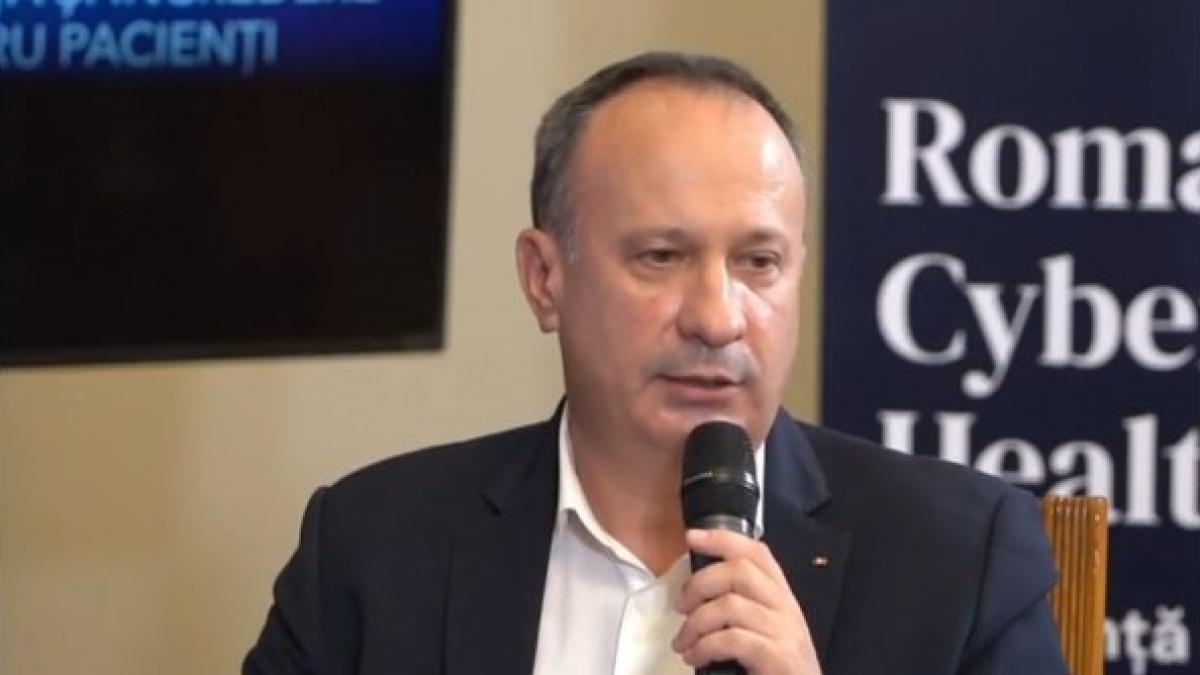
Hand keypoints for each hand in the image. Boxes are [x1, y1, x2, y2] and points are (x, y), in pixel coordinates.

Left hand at [672, 529, 821, 674]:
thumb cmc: (777, 668)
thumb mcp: (765, 630)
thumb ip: (744, 606)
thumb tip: (699, 588)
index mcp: (782, 597)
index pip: (757, 553)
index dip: (723, 539)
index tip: (691, 536)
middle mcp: (787, 608)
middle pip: (740, 571)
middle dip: (701, 583)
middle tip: (681, 606)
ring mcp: (785, 632)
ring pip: (730, 606)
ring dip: (695, 623)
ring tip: (682, 642)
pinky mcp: (777, 657)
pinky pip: (732, 639)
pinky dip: (705, 647)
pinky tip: (695, 657)